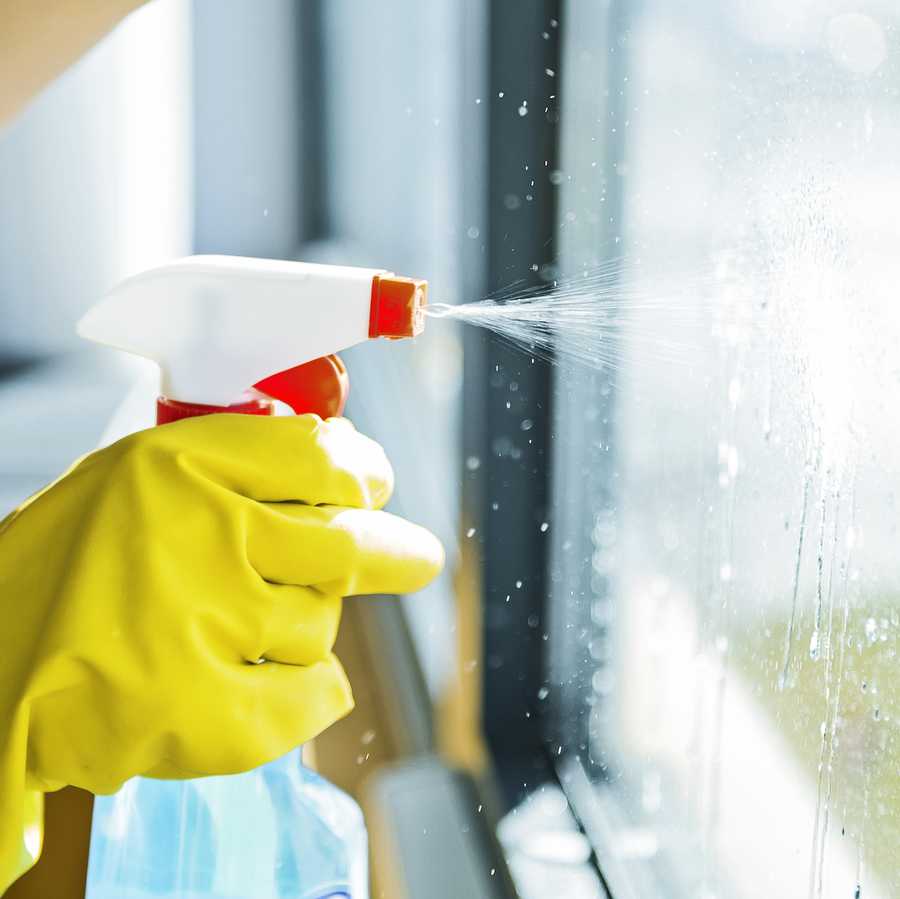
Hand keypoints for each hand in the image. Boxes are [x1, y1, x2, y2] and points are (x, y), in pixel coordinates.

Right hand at [0, 414, 442, 887]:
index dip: (364, 474)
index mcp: (181, 464)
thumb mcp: (134, 481)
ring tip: (246, 632)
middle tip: (419, 558)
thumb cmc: (64, 569)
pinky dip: (313, 696)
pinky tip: (282, 688)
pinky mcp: (202, 707)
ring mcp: (207, 622)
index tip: (374, 487)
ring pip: (320, 622)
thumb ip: (230, 470)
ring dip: (306, 628)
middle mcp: (203, 533)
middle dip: (399, 552)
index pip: (320, 458)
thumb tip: (342, 468)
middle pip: (349, 543)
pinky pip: (313, 697)